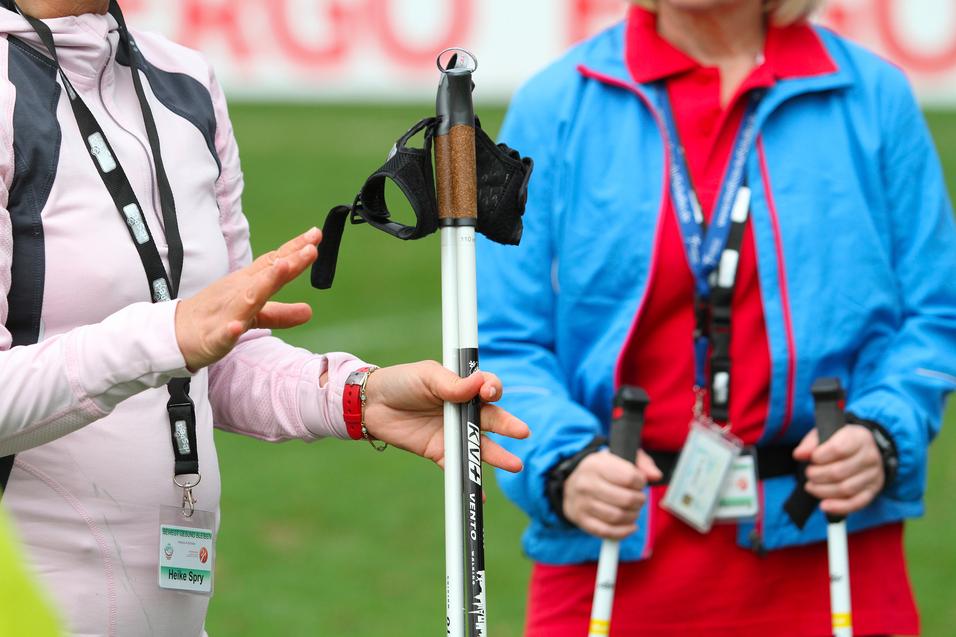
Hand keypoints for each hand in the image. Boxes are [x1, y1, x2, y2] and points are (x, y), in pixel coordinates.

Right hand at [175, 228, 320, 370]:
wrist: (177, 333)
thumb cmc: (216, 317)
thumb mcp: (254, 315)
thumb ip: (281, 313)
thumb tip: (310, 311)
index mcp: (248, 284)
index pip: (274, 263)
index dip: (295, 250)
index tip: (316, 235)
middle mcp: (239, 292)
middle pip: (266, 275)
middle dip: (288, 262)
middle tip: (310, 249)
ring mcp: (226, 312)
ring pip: (248, 297)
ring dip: (265, 283)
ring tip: (282, 269)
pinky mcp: (214, 335)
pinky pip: (223, 332)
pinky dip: (230, 330)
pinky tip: (236, 328)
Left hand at [362, 361, 529, 471]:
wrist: (371, 404)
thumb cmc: (402, 382)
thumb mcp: (427, 376)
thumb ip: (452, 384)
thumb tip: (480, 382)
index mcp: (463, 387)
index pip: (487, 388)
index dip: (492, 389)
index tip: (488, 392)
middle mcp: (464, 411)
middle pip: (491, 419)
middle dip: (508, 425)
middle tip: (522, 432)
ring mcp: (454, 432)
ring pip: (480, 445)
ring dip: (497, 456)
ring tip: (514, 464)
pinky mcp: (440, 451)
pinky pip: (458, 467)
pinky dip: (469, 479)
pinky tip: (481, 493)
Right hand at [563, 450, 661, 539]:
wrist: (571, 482)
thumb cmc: (602, 470)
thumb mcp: (620, 456)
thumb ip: (642, 462)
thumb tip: (655, 476)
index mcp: (596, 465)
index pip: (630, 478)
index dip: (641, 482)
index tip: (639, 483)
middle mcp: (586, 484)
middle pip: (626, 500)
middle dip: (639, 501)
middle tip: (638, 498)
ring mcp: (583, 504)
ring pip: (618, 517)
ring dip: (633, 516)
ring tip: (633, 510)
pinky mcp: (582, 520)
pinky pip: (607, 532)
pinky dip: (624, 532)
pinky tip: (630, 525)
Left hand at [793, 425, 883, 516]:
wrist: (863, 449)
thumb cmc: (840, 441)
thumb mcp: (826, 434)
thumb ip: (811, 443)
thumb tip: (799, 455)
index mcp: (859, 438)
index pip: (837, 449)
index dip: (818, 457)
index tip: (811, 458)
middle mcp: (870, 457)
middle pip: (839, 472)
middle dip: (817, 475)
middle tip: (808, 474)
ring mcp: (874, 475)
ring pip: (846, 489)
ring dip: (822, 491)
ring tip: (810, 486)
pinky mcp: (872, 491)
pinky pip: (856, 503)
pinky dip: (838, 507)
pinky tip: (823, 506)